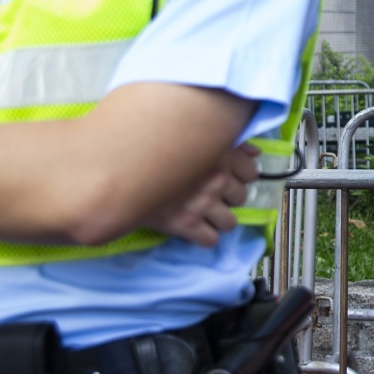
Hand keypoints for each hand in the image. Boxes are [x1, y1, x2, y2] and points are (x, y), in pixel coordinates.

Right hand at [144, 143, 259, 247]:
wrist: (118, 167)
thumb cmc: (154, 145)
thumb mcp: (196, 134)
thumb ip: (230, 141)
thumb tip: (254, 153)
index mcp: (221, 153)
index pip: (251, 172)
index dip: (240, 175)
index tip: (227, 175)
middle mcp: (216, 178)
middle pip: (240, 197)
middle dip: (227, 197)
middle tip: (210, 192)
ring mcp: (202, 202)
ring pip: (230, 222)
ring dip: (219, 219)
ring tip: (204, 212)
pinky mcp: (186, 224)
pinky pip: (210, 240)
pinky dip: (203, 236)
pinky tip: (194, 227)